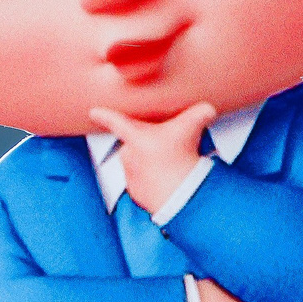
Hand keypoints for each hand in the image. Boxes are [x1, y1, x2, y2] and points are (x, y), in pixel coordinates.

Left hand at [89, 100, 213, 213]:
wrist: (180, 193)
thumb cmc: (181, 159)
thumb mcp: (192, 128)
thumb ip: (200, 114)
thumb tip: (208, 108)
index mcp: (136, 136)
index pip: (115, 121)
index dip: (104, 115)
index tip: (93, 112)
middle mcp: (128, 154)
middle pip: (134, 143)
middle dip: (147, 142)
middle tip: (166, 144)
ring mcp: (130, 174)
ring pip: (137, 162)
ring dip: (150, 162)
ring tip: (168, 164)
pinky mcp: (135, 192)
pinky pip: (140, 182)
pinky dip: (151, 180)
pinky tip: (166, 179)